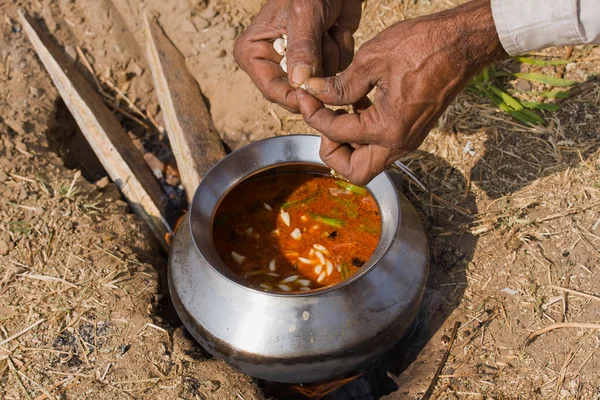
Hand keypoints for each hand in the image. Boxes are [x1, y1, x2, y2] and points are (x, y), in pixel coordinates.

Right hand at [233, 0, 361, 112]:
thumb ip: (302, 48)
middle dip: (317, 71)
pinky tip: (336, 30)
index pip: (272, 90)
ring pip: (319, 84)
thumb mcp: (304, 14)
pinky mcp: (318, 62)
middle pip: (296, 93)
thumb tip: (299, 82)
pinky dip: (341, 52)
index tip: (317, 93)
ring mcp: (296, 65)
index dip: (295, 97)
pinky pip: (335, 74)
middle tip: (325, 40)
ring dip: (332, 57)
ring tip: (328, 28)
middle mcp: (271, 63)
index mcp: (252, 54)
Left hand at [297, 0, 506, 183]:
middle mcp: (399, 143)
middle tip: (323, 120)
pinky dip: (362, 133)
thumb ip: (339, 85)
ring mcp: (408, 139)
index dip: (313, 114)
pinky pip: (379, 145)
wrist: (463, 43)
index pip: (336, 134)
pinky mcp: (411, 131)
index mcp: (388, 129)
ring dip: (347, 144)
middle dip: (332, 151)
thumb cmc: (423, 46)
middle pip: (354, 171)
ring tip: (337, 110)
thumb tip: (314, 93)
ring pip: (368, 161)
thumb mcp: (371, 60)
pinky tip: (357, 103)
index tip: (305, 96)